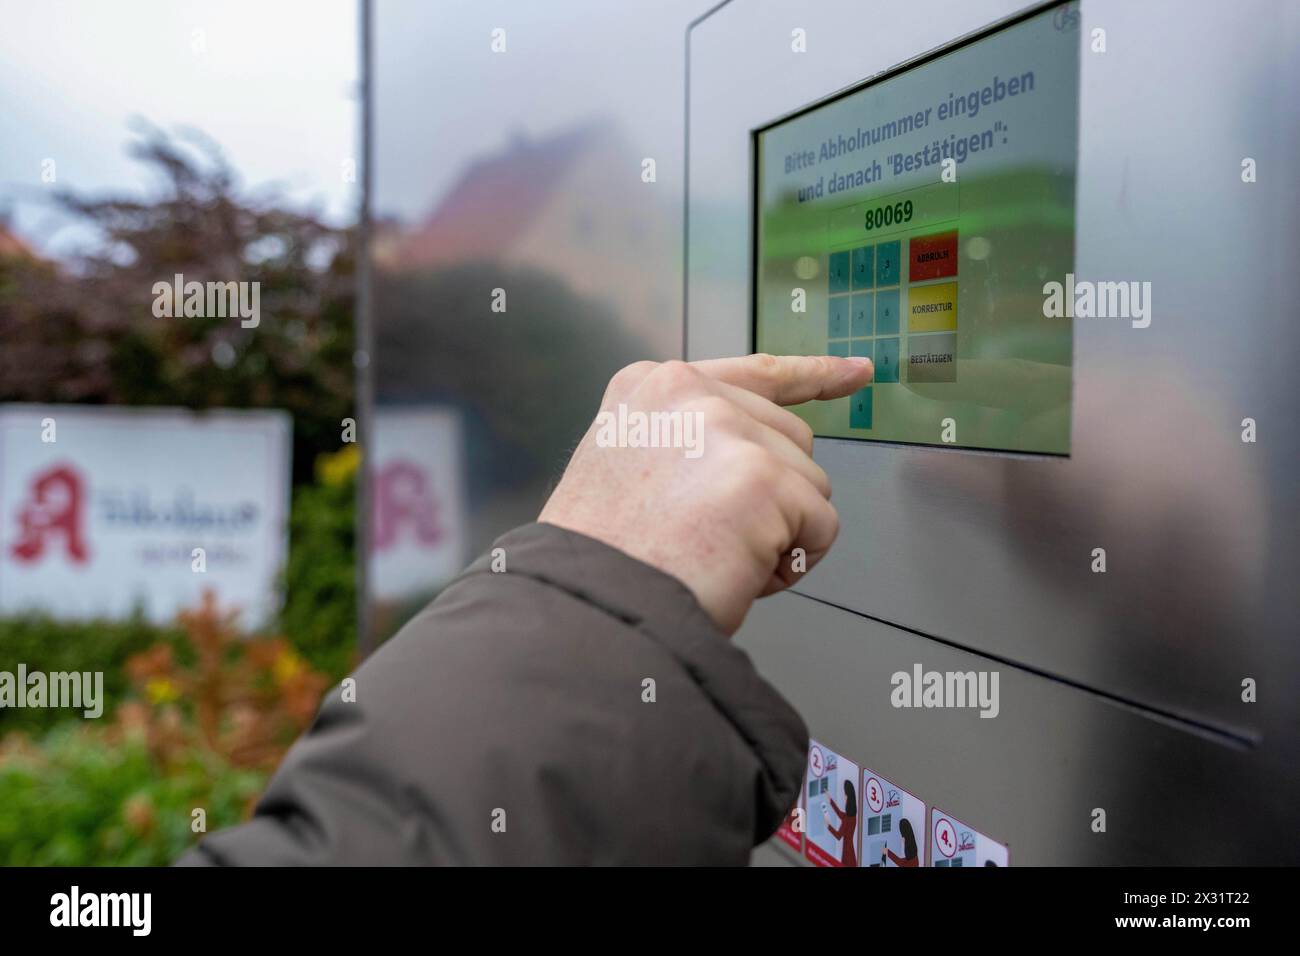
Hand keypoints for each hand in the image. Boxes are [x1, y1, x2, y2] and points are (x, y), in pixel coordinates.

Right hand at [539, 354, 872, 633]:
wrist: (592, 606)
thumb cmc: (607, 558)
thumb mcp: (626, 464)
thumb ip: (685, 437)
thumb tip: (763, 445)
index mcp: (653, 387)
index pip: (757, 374)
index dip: (814, 377)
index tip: (855, 373)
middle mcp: (689, 393)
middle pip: (793, 439)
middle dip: (774, 497)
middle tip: (708, 538)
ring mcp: (725, 430)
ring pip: (811, 484)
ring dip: (781, 533)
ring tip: (713, 556)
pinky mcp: (760, 477)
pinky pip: (821, 526)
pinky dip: (793, 564)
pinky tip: (738, 571)